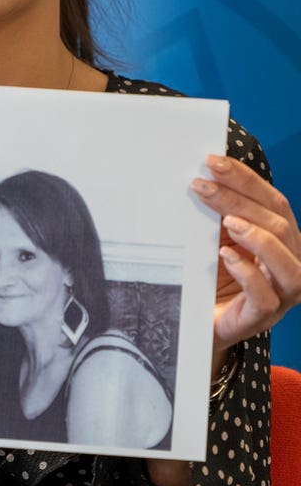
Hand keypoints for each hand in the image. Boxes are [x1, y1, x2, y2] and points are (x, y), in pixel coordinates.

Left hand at [192, 155, 300, 351]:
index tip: (213, 161)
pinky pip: (266, 297)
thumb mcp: (215, 239)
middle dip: (240, 200)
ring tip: (227, 222)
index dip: (246, 179)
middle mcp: (290, 265)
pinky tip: (227, 257)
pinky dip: (248, 273)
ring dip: (258, 237)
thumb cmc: (211, 278)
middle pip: (279, 226)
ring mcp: (280, 295)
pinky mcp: (262, 318)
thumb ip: (219, 215)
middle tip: (203, 186)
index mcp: (282, 241)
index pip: (273, 202)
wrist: (196, 324)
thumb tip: (203, 177)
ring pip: (288, 264)